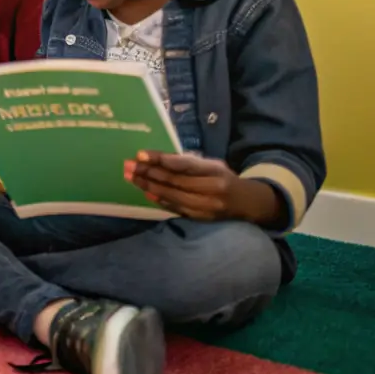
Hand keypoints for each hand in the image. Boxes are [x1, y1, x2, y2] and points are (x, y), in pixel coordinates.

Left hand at [125, 151, 280, 225]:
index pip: (183, 165)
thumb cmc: (224, 177)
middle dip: (148, 172)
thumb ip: (189, 162)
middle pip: (174, 181)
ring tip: (130, 177)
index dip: (161, 159)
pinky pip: (176, 209)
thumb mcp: (212, 164)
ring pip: (172, 196)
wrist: (247, 203)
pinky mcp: (201, 219)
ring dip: (148, 186)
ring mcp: (206, 207)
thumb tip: (157, 158)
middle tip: (127, 165)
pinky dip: (159, 200)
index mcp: (215, 171)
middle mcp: (212, 190)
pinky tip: (145, 193)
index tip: (140, 154)